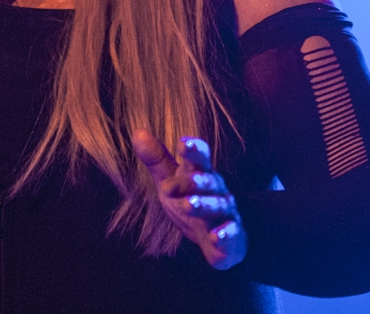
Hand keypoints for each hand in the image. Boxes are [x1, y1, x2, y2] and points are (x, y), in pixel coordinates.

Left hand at [132, 130, 247, 269]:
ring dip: (203, 205)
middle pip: (206, 182)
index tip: (183, 143)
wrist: (217, 237)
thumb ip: (156, 159)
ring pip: (216, 206)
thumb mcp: (170, 180)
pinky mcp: (232, 235)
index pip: (200, 158)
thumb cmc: (190, 200)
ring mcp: (225, 212)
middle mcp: (215, 190)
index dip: (194, 150)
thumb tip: (137, 132)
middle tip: (172, 185)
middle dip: (193, 181)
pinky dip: (225, 234)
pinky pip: (231, 233)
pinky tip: (216, 237)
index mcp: (200, 173)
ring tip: (187, 205)